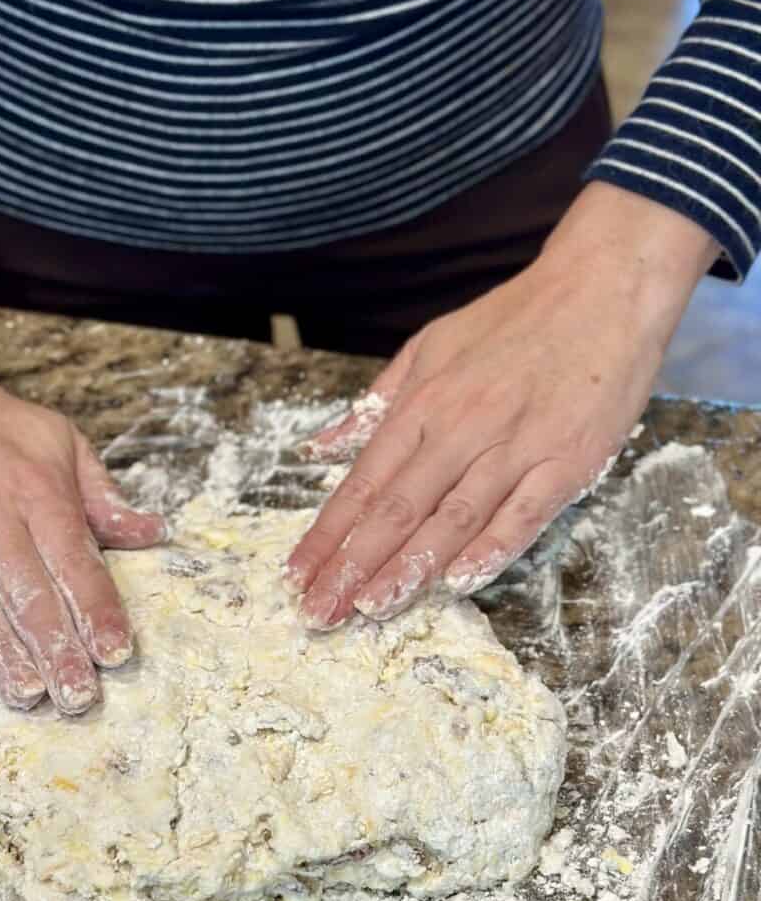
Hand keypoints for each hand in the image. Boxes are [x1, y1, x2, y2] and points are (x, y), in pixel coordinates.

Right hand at [0, 284, 165, 712]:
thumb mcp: (60, 441)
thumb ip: (104, 496)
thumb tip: (153, 533)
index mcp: (33, 490)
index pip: (73, 563)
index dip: (97, 612)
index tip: (116, 652)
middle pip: (26, 597)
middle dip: (57, 652)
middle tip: (78, 697)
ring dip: (5, 659)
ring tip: (31, 695)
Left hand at [286, 182, 719, 626]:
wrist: (602, 288)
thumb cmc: (510, 320)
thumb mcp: (428, 346)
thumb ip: (375, 404)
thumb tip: (319, 447)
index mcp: (422, 403)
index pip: (363, 482)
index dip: (327, 533)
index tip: (298, 573)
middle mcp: (461, 428)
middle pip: (397, 510)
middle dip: (352, 566)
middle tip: (319, 611)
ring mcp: (515, 447)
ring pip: (452, 519)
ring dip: (408, 569)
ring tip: (370, 609)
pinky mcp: (567, 461)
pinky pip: (523, 514)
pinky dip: (490, 550)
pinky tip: (456, 583)